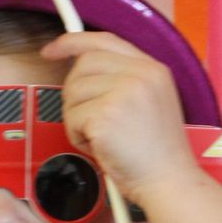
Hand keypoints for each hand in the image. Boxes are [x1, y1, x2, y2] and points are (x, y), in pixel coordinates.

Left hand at [44, 29, 221, 222]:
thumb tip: (81, 71)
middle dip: (76, 94)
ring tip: (103, 139)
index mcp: (153, 68)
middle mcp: (140, 74)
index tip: (52, 50)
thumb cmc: (157, 153)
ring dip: (77, 120)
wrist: (169, 181)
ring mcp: (123, 93)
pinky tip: (101, 148)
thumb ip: (124, 80)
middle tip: (91, 120)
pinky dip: (78, 138)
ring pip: (72, 93)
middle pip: (83, 66)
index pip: (105, 40)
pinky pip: (71, 119)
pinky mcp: (105, 115)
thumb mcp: (152, 102)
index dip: (73, 42)